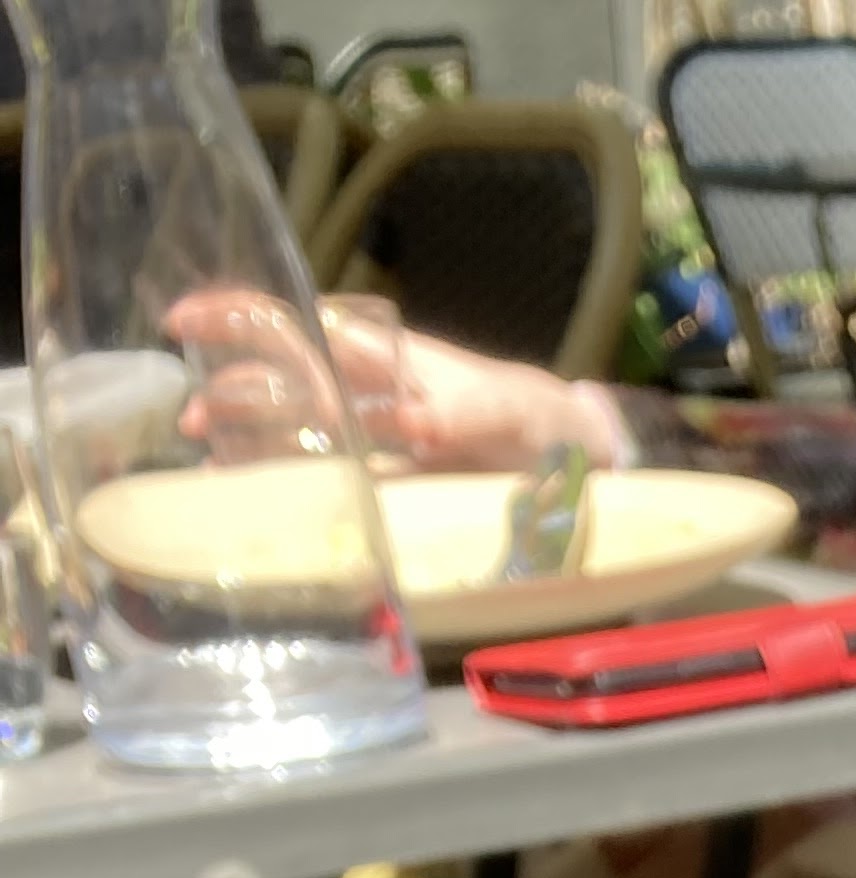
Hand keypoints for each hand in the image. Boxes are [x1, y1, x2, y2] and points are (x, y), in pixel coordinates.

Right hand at [164, 289, 621, 472]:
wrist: (575, 461)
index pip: (302, 324)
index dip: (242, 317)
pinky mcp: (389, 483)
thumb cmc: (540, 420)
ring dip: (248, 439)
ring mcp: (375, 440)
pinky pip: (328, 478)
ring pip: (295, 429)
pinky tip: (254, 491)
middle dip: (232, 391)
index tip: (189, 320)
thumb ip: (467, 410)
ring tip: (208, 458)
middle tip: (190, 419)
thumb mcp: (511, 409)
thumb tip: (413, 422)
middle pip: (284, 380)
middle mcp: (369, 393)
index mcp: (386, 357)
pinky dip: (289, 482)